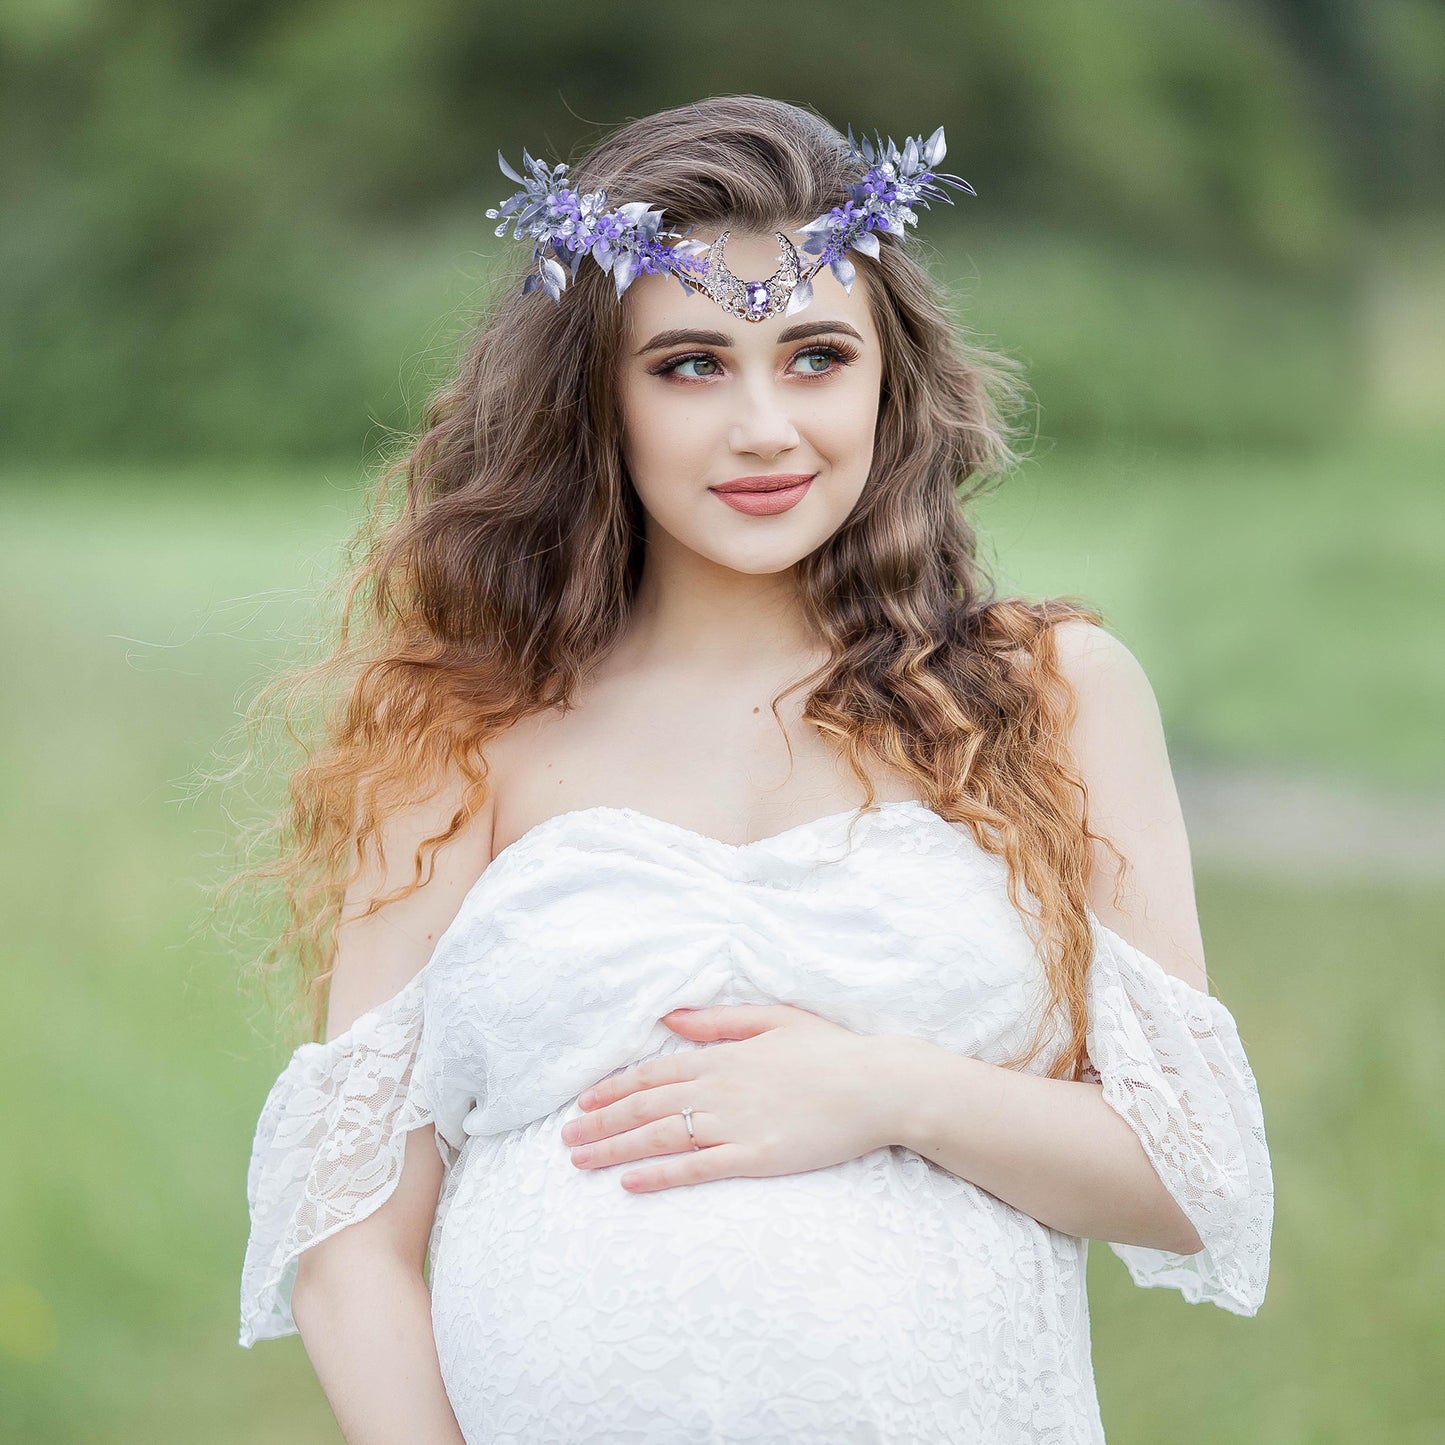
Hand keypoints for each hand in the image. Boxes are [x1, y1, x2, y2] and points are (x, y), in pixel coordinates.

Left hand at [559, 1004, 902, 1192]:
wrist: (877, 1085)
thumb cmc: (830, 1051)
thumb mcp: (773, 1019)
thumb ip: (717, 1021)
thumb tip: (669, 1019)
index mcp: (722, 1056)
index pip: (653, 1073)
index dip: (613, 1090)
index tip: (582, 1104)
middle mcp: (720, 1089)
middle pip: (645, 1107)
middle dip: (600, 1124)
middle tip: (564, 1141)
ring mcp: (736, 1125)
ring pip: (660, 1138)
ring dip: (615, 1150)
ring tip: (581, 1162)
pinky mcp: (756, 1158)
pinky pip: (697, 1168)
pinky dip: (659, 1175)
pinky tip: (630, 1183)